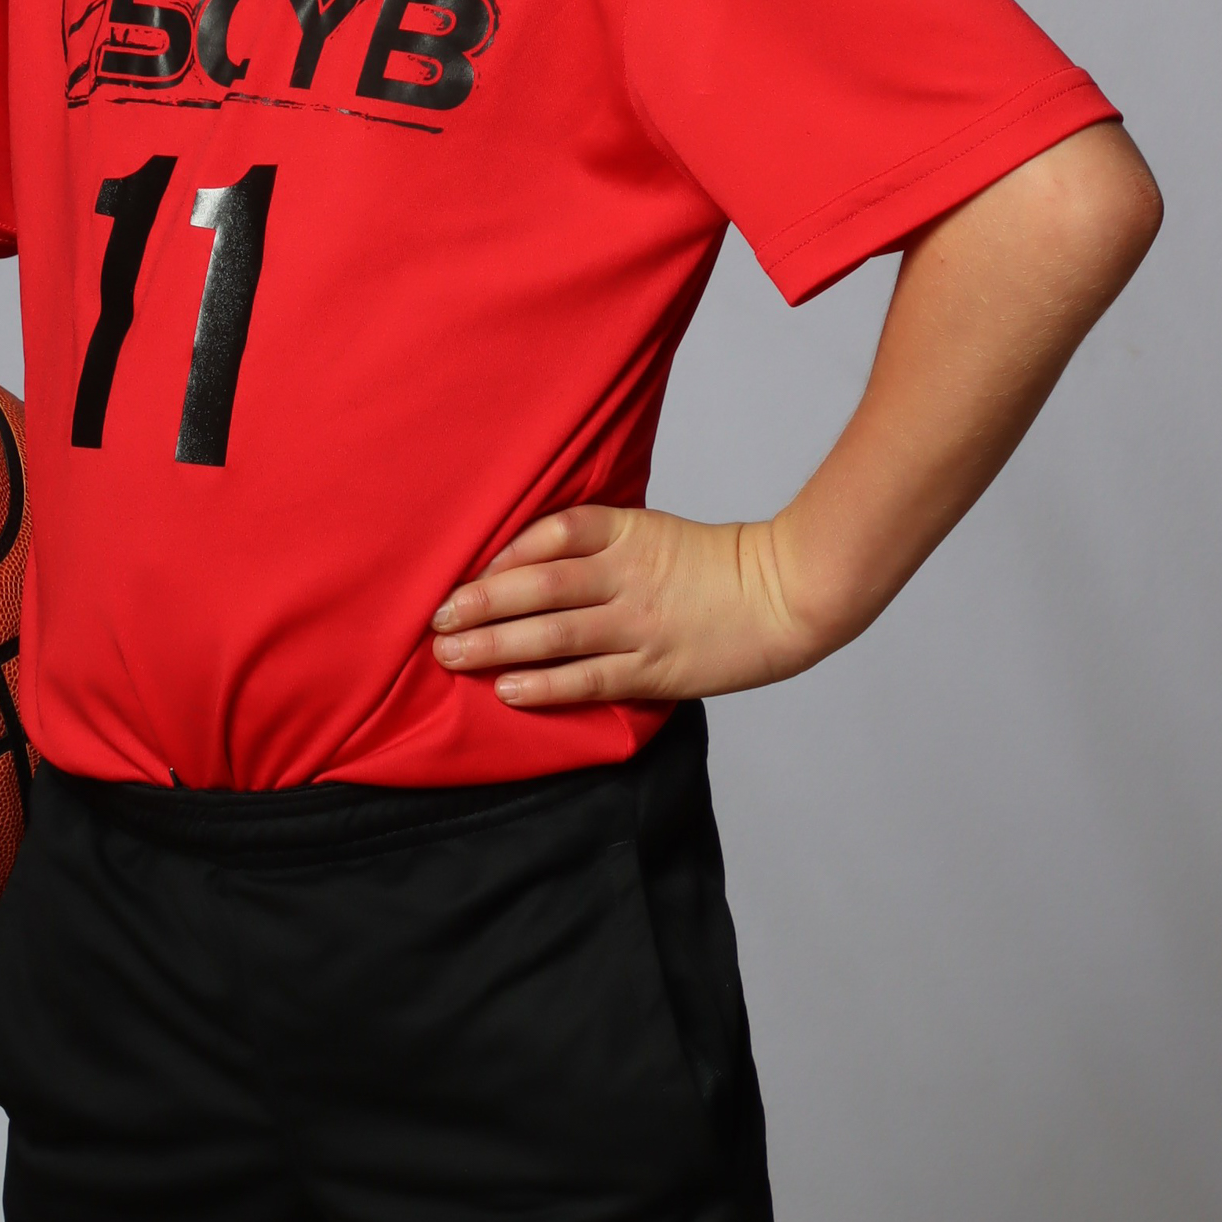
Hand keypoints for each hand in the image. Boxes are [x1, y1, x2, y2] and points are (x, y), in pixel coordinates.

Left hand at [429, 504, 818, 708]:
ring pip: (554, 635)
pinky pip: (588, 679)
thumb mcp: (652, 533)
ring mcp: (640, 625)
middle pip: (540, 585)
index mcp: (628, 533)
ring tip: (451, 657)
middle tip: (435, 621)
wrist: (786, 597)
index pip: (554, 532)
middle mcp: (628, 576)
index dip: (506, 552)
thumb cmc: (713, 565)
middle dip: (480, 604)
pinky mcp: (654, 669)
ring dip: (496, 646)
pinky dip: (543, 685)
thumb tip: (525, 560)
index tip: (468, 573)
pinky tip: (506, 689)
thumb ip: (598, 543)